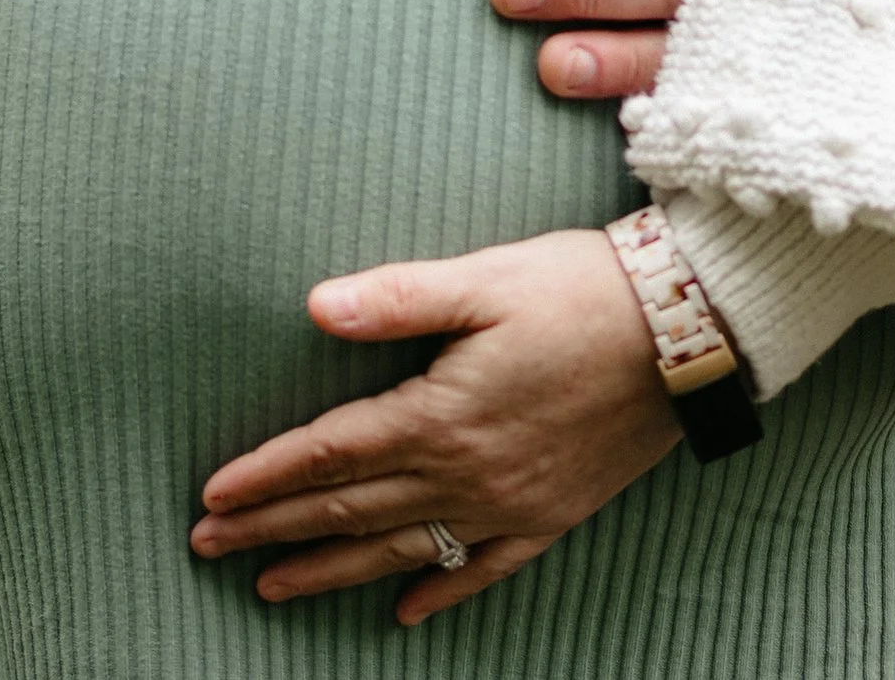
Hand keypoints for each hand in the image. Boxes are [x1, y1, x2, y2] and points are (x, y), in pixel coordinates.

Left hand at [192, 229, 678, 623]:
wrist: (686, 335)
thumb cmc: (580, 291)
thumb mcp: (485, 279)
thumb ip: (397, 297)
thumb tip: (314, 305)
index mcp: (440, 415)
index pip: (331, 454)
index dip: (267, 477)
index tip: (211, 497)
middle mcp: (466, 475)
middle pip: (350, 512)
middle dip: (274, 529)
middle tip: (208, 546)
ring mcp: (508, 506)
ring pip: (400, 552)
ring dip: (329, 570)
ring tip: (272, 586)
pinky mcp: (549, 517)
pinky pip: (480, 571)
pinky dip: (436, 595)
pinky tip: (404, 614)